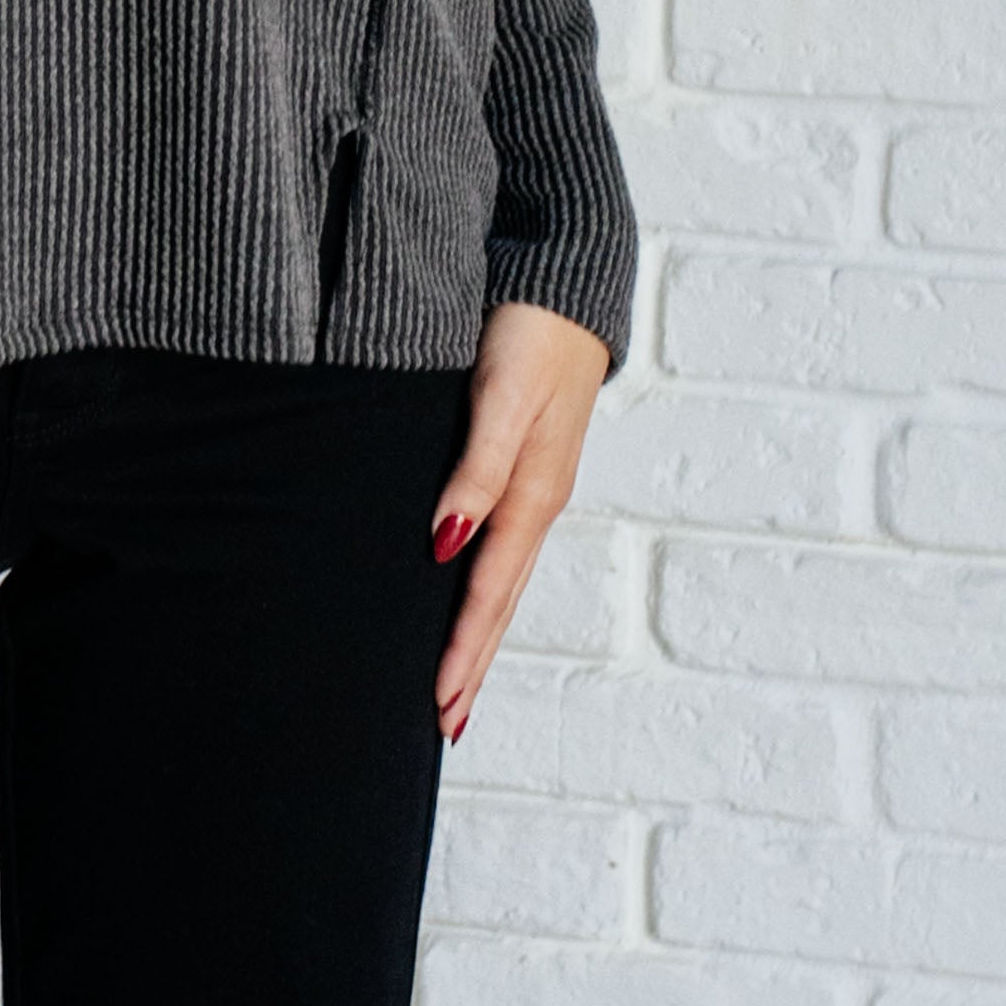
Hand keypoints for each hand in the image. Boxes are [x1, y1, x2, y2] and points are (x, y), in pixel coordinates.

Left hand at [428, 302, 608, 746]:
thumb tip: (446, 545)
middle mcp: (535, 501)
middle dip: (471, 666)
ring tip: (455, 691)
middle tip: (443, 727)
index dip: (461, 651)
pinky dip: (485, 594)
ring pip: (502, 582)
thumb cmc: (531, 331)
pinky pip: (503, 551)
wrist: (568, 278)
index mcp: (531, 493)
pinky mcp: (526, 468)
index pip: (487, 592)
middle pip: (499, 603)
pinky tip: (468, 606)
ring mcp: (534, 488)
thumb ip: (475, 468)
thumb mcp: (503, 395)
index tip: (437, 705)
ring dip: (478, 640)